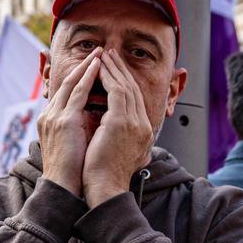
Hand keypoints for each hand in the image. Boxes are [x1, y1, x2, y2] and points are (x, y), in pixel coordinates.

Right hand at [38, 48, 101, 197]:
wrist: (63, 188)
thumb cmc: (73, 172)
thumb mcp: (74, 144)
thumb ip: (80, 129)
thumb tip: (96, 120)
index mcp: (51, 121)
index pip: (67, 93)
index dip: (81, 77)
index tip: (94, 66)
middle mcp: (50, 115)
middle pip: (68, 82)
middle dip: (84, 66)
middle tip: (98, 52)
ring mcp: (55, 116)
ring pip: (72, 82)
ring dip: (87, 66)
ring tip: (100, 53)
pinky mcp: (64, 121)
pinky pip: (78, 92)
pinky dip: (88, 77)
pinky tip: (98, 67)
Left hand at [83, 49, 154, 205]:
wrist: (104, 188)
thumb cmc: (105, 175)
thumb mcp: (120, 153)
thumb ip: (122, 138)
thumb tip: (115, 131)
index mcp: (144, 133)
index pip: (135, 100)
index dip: (124, 82)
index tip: (114, 69)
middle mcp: (143, 125)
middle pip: (133, 89)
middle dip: (120, 69)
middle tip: (109, 54)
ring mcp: (134, 123)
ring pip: (125, 87)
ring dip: (113, 69)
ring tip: (102, 55)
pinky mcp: (121, 122)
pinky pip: (116, 91)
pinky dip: (107, 77)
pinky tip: (98, 68)